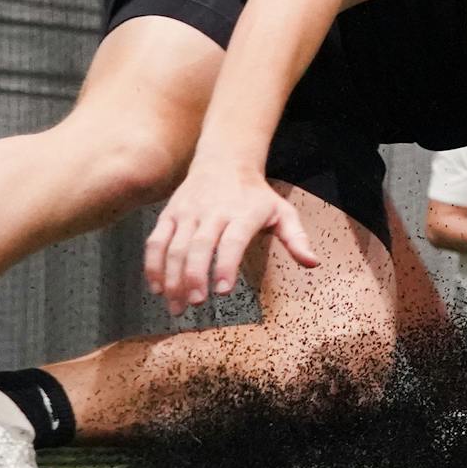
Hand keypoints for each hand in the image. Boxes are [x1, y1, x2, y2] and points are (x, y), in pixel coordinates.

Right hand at [143, 165, 318, 313]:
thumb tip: (313, 263)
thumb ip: (296, 239)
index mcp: (242, 213)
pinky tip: (157, 288)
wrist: (225, 161)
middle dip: (194, 276)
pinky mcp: (170, 214)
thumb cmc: (256, 195)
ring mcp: (187, 212)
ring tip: (176, 306)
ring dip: (172, 278)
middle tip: (195, 303)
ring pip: (175, 246)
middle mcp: (212, 212)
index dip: (226, 264)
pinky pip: (156, 241)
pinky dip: (153, 265)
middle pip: (198, 246)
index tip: (223, 290)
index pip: (232, 240)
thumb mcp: (282, 211)